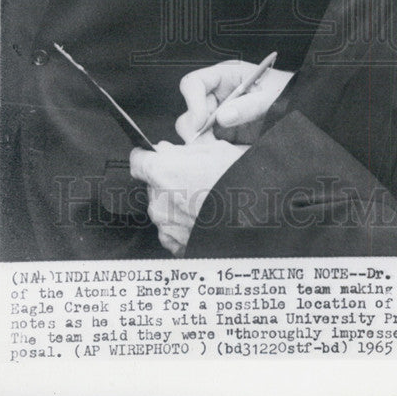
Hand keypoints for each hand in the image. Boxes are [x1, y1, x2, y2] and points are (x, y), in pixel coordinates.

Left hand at [130, 139, 245, 255]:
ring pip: (161, 205)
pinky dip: (182, 223)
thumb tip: (166, 151)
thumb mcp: (215, 151)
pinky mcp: (176, 244)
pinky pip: (170, 229)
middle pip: (152, 183)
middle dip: (167, 178)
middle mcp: (158, 200)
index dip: (148, 155)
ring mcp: (166, 225)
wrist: (258, 216)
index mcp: (163, 171)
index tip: (156, 156)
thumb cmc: (240, 183)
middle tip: (194, 177)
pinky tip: (203, 216)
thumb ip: (182, 151)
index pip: (138, 159)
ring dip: (175, 201)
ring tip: (205, 198)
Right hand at [175, 59, 293, 144]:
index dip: (192, 102)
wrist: (301, 110)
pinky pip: (209, 146)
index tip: (201, 123)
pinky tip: (229, 157)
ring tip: (225, 153)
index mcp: (226, 76)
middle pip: (190, 112)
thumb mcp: (273, 96)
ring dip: (205, 145)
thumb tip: (222, 117)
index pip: (194, 83)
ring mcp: (219, 116)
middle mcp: (218, 95)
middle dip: (196, 131)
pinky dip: (214, 154)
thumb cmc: (288, 93)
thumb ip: (250, 105)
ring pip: (195, 132)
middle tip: (212, 146)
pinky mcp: (224, 135)